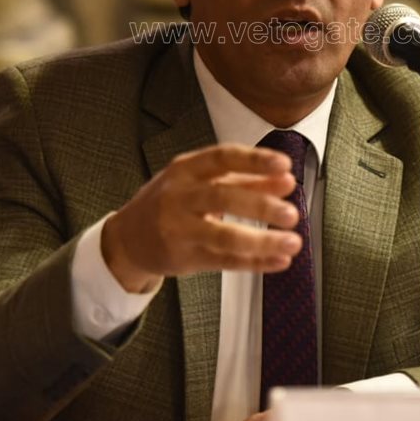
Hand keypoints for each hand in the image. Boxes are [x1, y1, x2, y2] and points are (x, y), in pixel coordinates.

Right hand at [102, 144, 301, 292]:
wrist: (127, 238)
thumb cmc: (171, 203)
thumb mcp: (200, 182)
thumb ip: (244, 180)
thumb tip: (286, 181)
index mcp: (186, 169)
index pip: (223, 158)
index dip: (255, 161)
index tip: (285, 165)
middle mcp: (179, 196)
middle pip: (223, 197)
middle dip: (261, 205)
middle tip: (292, 213)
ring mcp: (178, 229)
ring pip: (224, 236)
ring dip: (262, 240)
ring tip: (292, 243)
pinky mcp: (183, 258)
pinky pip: (224, 261)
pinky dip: (255, 262)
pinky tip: (278, 261)